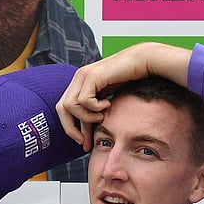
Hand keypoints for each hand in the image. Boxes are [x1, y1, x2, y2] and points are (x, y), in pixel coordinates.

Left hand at [56, 42, 191, 147]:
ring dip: (87, 117)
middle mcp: (78, 78)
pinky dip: (95, 108)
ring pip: (70, 106)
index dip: (69, 127)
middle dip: (71, 127)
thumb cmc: (130, 81)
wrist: (143, 62)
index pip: (63, 109)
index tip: (82, 142)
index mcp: (80, 84)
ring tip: (102, 116)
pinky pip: (84, 100)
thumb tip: (85, 140)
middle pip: (61, 108)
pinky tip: (108, 104)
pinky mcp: (92, 75)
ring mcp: (83, 75)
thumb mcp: (107, 102)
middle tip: (84, 140)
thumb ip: (95, 115)